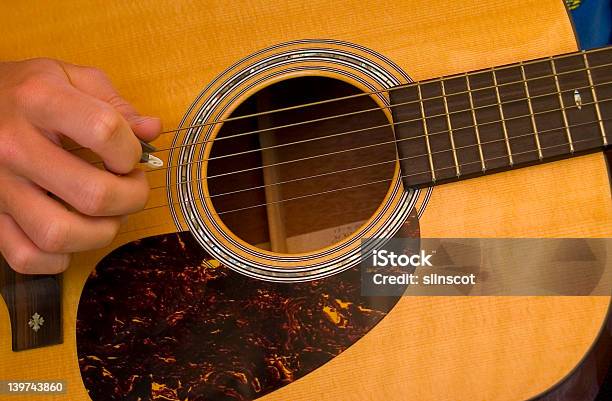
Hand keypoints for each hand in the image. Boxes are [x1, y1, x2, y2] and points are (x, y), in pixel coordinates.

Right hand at [0, 58, 160, 273]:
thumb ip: (115, 103)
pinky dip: (57, 259)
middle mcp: (14, 146)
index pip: (104, 131)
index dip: (132, 149)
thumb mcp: (69, 77)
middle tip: (132, 187)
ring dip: (101, 232)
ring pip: (60, 234)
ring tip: (107, 215)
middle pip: (92, 195)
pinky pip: (25, 256)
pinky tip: (71, 238)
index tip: (131, 154)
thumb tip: (151, 130)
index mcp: (39, 101)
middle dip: (131, 197)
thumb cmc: (25, 91)